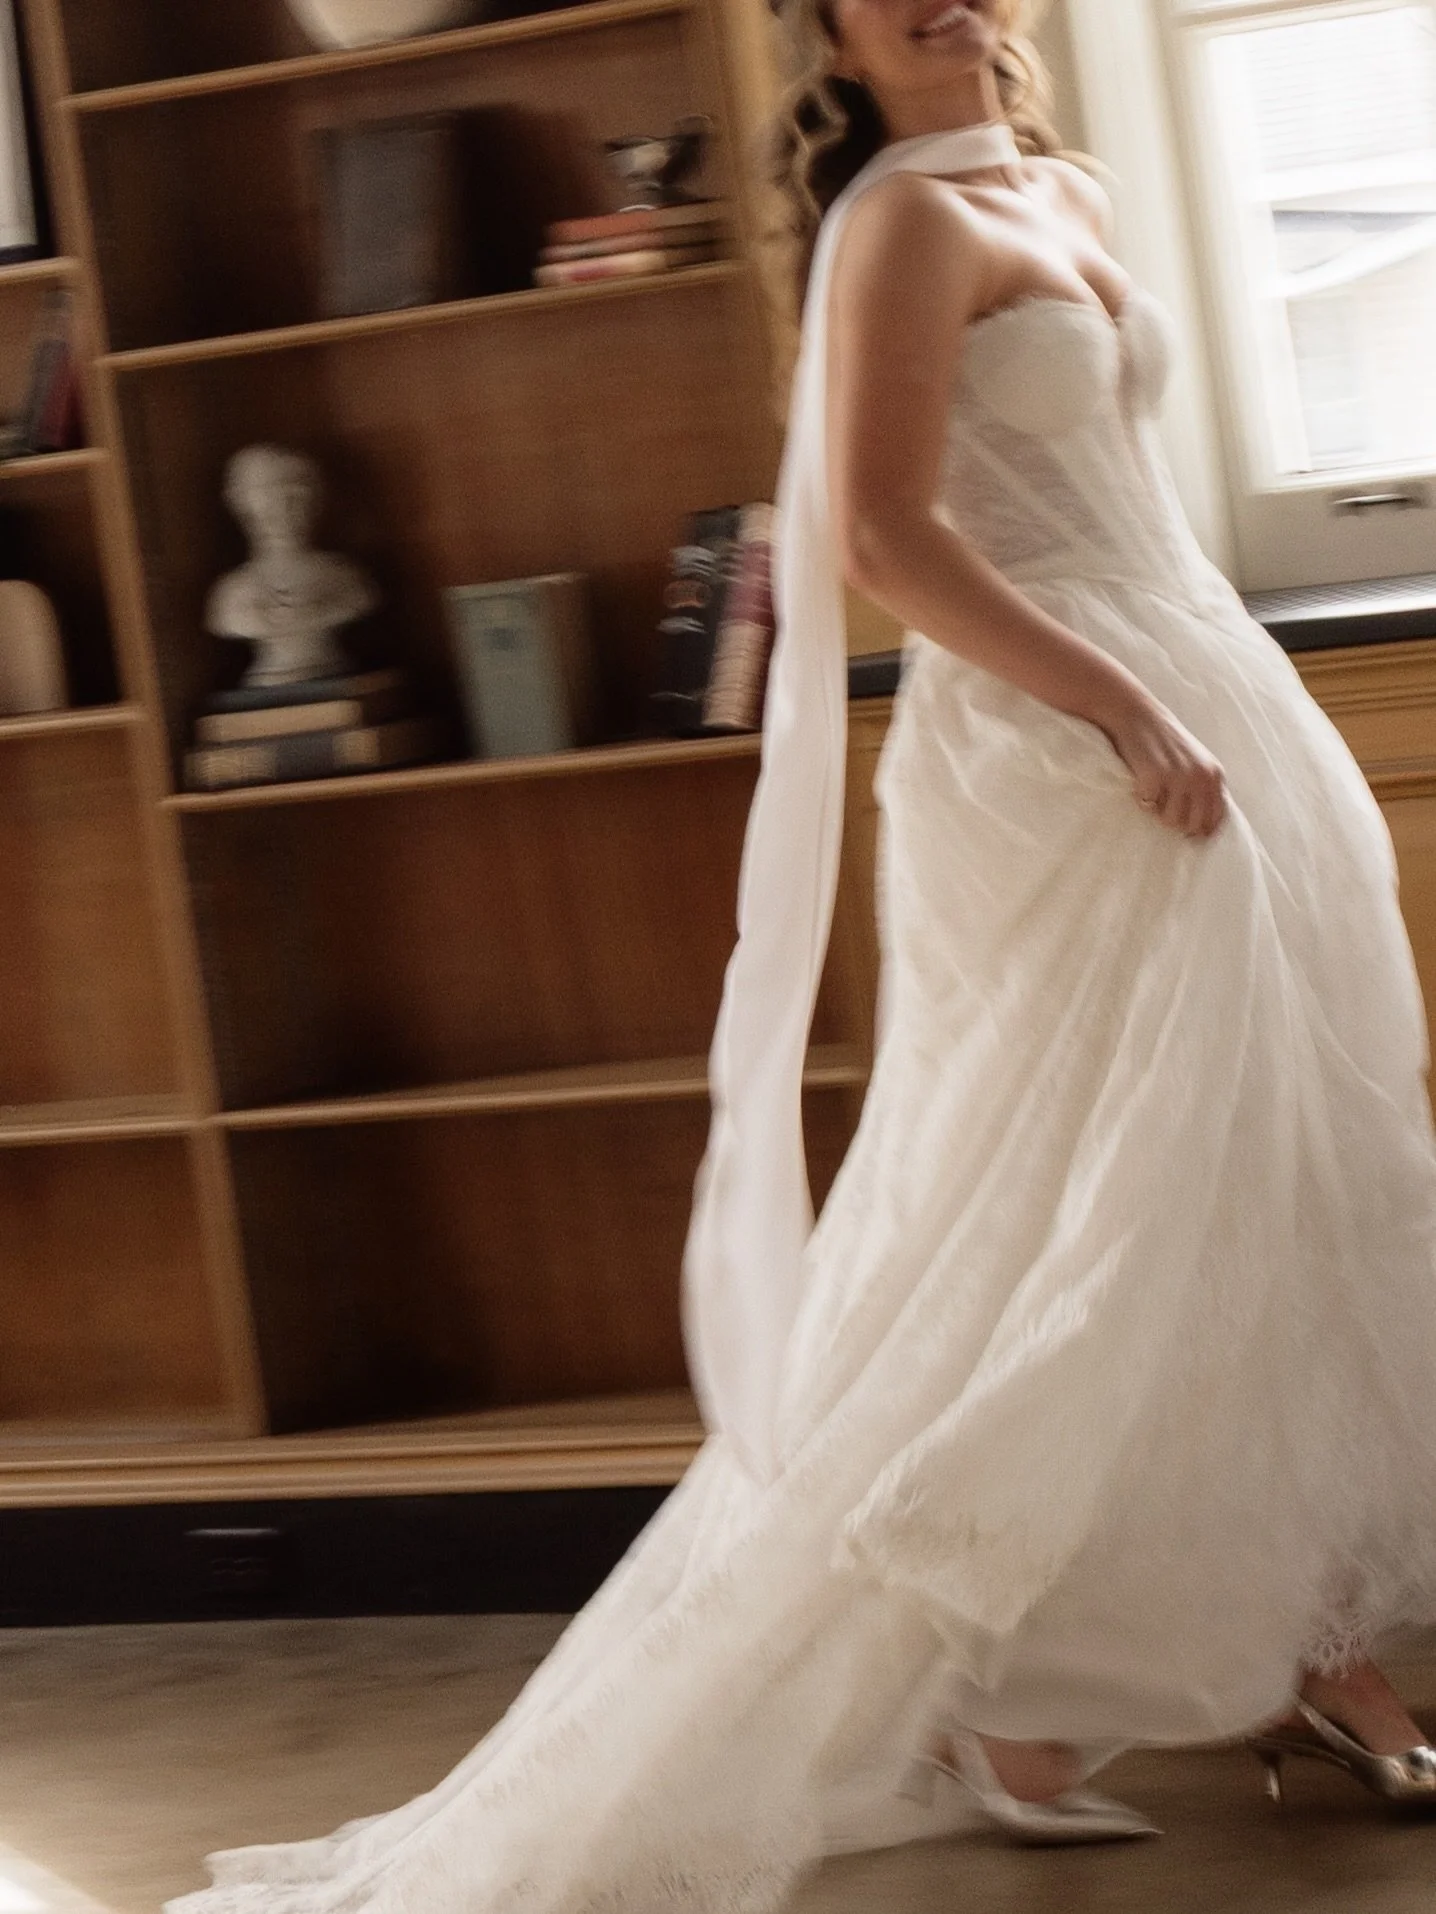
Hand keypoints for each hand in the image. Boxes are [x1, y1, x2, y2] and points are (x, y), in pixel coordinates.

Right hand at [1098, 693, 1227, 837]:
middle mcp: (1201, 777)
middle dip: (1178, 825)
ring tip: (1152, 796)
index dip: (1201, 831)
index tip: (1187, 834)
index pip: (1216, 818)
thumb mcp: (1195, 762)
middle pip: (1194, 825)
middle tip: (1163, 812)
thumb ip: (1204, 787)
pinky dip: (1141, 801)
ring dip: (1158, 814)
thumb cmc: (1163, 741)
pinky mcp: (1155, 777)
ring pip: (1172, 821)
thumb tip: (1203, 827)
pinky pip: (1148, 807)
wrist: (1138, 715)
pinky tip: (1140, 786)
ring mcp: (1178, 777)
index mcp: (1214, 775)